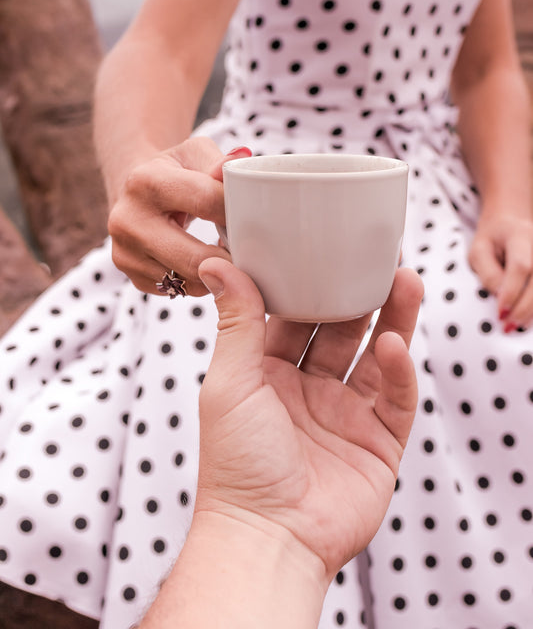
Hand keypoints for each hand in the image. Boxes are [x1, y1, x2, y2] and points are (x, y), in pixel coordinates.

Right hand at [107, 138, 250, 295]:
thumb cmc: (174, 171)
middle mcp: (128, 221)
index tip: (259, 218)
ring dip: (220, 272)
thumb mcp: (194, 154)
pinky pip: (183, 290)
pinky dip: (204, 281)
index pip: (207, 202)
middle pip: (198, 257)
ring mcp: (126, 254)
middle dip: (232, 256)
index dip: (239, 212)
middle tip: (253, 250)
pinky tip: (208, 262)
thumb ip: (219, 162)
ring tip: (229, 252)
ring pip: (192, 280)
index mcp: (145, 182)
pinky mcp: (134, 278)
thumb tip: (242, 161)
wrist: (133, 192)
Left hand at [196, 257, 422, 581]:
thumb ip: (236, 321)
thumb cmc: (235, 465)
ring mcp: (345, 415)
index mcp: (267, 374)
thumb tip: (219, 264)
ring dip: (392, 320)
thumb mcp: (230, 381)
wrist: (266, 539)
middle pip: (342, 332)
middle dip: (359, 296)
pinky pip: (396, 398)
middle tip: (378, 257)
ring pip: (376, 357)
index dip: (313, 285)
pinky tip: (394, 346)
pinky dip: (399, 371)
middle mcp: (308, 391)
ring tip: (405, 281)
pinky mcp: (378, 443)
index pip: (296, 318)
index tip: (326, 248)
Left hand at [468, 210, 532, 330]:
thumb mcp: (479, 250)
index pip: (520, 265)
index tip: (500, 312)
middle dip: (524, 307)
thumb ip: (488, 272)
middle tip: (507, 325)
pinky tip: (527, 318)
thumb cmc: (492, 238)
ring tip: (516, 325)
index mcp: (521, 235)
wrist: (512, 222)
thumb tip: (499, 297)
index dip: (512, 291)